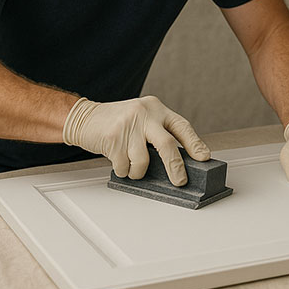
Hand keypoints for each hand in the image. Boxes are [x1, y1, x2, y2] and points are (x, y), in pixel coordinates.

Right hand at [62, 95, 209, 185]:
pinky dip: (123, 170)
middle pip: (167, 144)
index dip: (195, 144)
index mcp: (157, 108)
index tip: (204, 157)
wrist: (83, 117)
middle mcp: (145, 113)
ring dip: (138, 171)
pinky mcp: (113, 137)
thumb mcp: (143, 119)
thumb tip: (179, 161)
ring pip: (143, 160)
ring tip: (132, 165)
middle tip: (180, 180)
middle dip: (175, 167)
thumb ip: (159, 133)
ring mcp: (128, 125)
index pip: (182, 127)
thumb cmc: (117, 122)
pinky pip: (124, 166)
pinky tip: (118, 160)